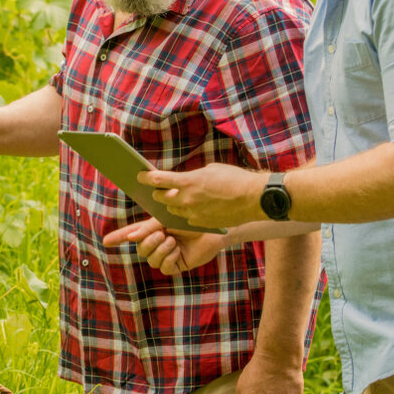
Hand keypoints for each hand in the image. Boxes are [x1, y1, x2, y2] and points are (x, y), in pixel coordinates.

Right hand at [100, 218, 225, 274]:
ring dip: (161, 249)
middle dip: (149, 242)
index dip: (118, 238)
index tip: (105, 241)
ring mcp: (167, 255)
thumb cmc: (190, 220)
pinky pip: (164, 268)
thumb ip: (148, 228)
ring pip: (152, 260)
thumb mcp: (166, 220)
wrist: (213, 229)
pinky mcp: (177, 265)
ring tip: (173, 241)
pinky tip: (178, 250)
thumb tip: (130, 237)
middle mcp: (158, 243)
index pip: (131, 234)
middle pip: (141, 249)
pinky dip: (169, 258)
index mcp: (154, 229)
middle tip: (162, 234)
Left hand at [136, 163, 265, 228]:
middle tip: (156, 189)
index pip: (159, 180)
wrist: (253, 198)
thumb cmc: (234, 179)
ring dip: (172, 204)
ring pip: (173, 210)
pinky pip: (187, 219)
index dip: (146, 178)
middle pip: (162, 198)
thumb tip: (186, 181)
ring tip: (174, 198)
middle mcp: (187, 199)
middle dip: (159, 193)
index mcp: (188, 182)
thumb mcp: (210, 170)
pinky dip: (186, 214)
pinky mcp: (201, 224)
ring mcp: (193, 214)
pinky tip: (191, 208)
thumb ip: (194, 177)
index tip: (140, 176)